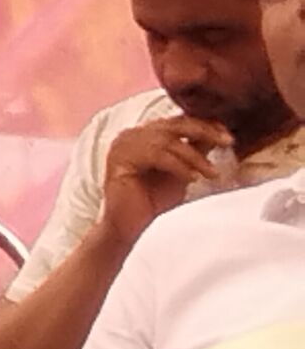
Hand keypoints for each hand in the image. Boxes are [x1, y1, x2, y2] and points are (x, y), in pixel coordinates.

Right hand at [99, 115, 231, 248]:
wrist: (129, 226)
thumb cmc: (153, 201)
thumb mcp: (181, 173)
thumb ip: (193, 153)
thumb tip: (217, 138)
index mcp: (144, 134)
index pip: (177, 121)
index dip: (204, 125)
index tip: (228, 136)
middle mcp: (131, 134)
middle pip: (172, 124)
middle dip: (203, 131)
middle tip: (227, 141)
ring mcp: (123, 145)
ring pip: (166, 140)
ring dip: (194, 157)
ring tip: (212, 173)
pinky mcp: (120, 159)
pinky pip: (156, 156)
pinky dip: (178, 166)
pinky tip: (192, 179)